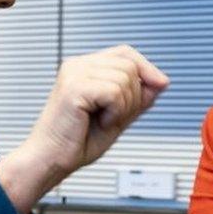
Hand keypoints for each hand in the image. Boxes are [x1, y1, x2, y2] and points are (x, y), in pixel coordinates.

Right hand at [0, 45, 168, 213]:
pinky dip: (115, 112)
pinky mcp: (74, 87)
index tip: (161, 84)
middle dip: (133, 95)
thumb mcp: (117, 116)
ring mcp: (74, 73)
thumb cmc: (76, 142)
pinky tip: (98, 121)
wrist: (51, 160)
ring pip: (125, 78)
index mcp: (84, 68)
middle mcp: (77, 65)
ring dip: (123, 107)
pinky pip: (115, 92)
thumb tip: (161, 81)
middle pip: (129, 65)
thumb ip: (137, 98)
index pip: (125, 53)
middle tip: (112, 117)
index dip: (146, 67)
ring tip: (102, 120)